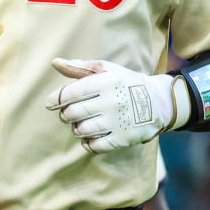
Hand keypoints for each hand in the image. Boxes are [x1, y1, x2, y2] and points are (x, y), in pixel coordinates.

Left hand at [45, 58, 178, 153]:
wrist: (159, 102)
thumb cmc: (126, 83)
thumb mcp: (107, 70)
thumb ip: (80, 67)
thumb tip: (54, 63)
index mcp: (106, 82)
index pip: (72, 93)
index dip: (56, 99)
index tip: (50, 103)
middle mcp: (111, 102)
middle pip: (74, 113)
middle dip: (65, 114)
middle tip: (67, 114)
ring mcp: (118, 122)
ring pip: (83, 130)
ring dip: (76, 128)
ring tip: (79, 124)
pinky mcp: (124, 138)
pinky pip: (97, 146)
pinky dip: (87, 143)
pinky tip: (89, 137)